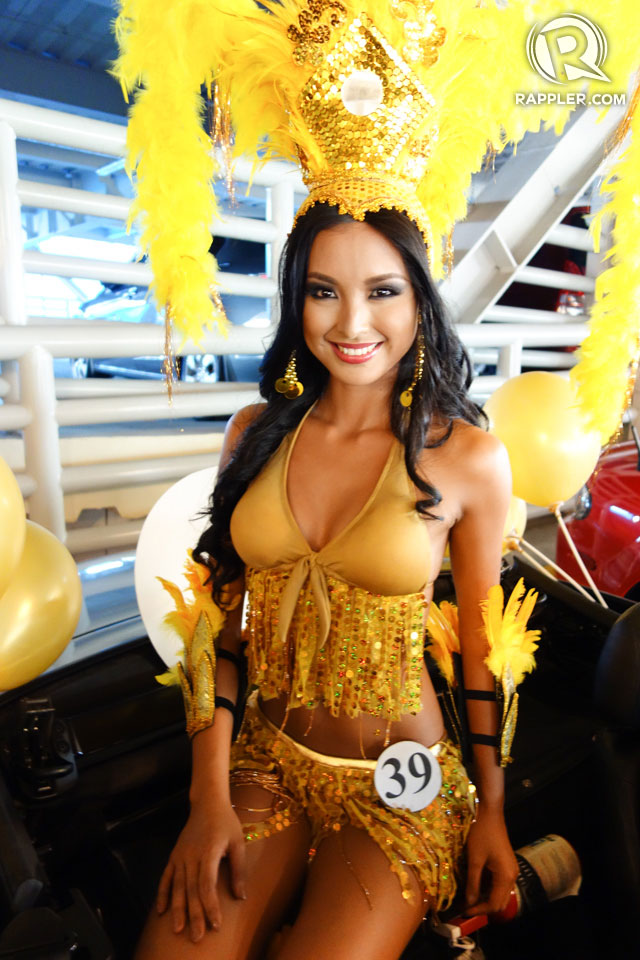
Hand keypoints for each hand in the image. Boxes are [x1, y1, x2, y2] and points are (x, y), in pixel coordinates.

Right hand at [156, 798, 246, 941]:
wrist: (208, 803)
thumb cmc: (226, 823)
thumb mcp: (238, 842)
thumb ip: (239, 870)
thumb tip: (240, 896)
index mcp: (208, 852)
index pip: (207, 886)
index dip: (211, 906)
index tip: (216, 925)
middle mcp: (191, 856)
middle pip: (191, 891)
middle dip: (194, 915)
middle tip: (196, 937)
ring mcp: (180, 856)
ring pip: (177, 887)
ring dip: (177, 910)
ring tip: (178, 930)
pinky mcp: (174, 856)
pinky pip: (166, 877)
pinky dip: (162, 894)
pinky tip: (161, 911)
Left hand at [464, 807, 518, 916]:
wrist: (490, 812)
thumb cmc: (481, 833)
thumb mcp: (474, 859)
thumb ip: (472, 882)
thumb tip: (469, 902)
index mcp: (506, 876)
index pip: (494, 903)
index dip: (478, 910)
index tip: (463, 911)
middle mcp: (512, 876)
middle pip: (499, 902)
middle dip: (483, 906)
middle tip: (465, 906)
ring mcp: (510, 870)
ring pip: (499, 893)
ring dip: (485, 897)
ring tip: (468, 897)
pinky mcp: (506, 865)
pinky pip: (498, 883)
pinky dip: (487, 888)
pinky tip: (474, 884)